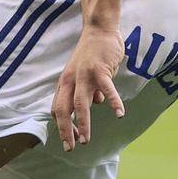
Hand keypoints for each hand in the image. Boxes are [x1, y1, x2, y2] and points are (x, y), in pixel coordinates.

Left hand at [51, 25, 124, 149]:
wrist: (99, 29)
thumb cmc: (93, 53)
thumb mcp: (85, 74)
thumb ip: (89, 89)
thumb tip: (97, 103)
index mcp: (65, 82)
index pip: (58, 108)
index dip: (62, 126)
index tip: (69, 140)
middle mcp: (71, 80)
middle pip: (64, 109)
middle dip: (66, 131)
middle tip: (70, 148)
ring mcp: (85, 75)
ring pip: (81, 104)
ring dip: (82, 123)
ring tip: (86, 140)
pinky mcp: (100, 69)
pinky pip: (107, 89)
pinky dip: (113, 102)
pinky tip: (119, 115)